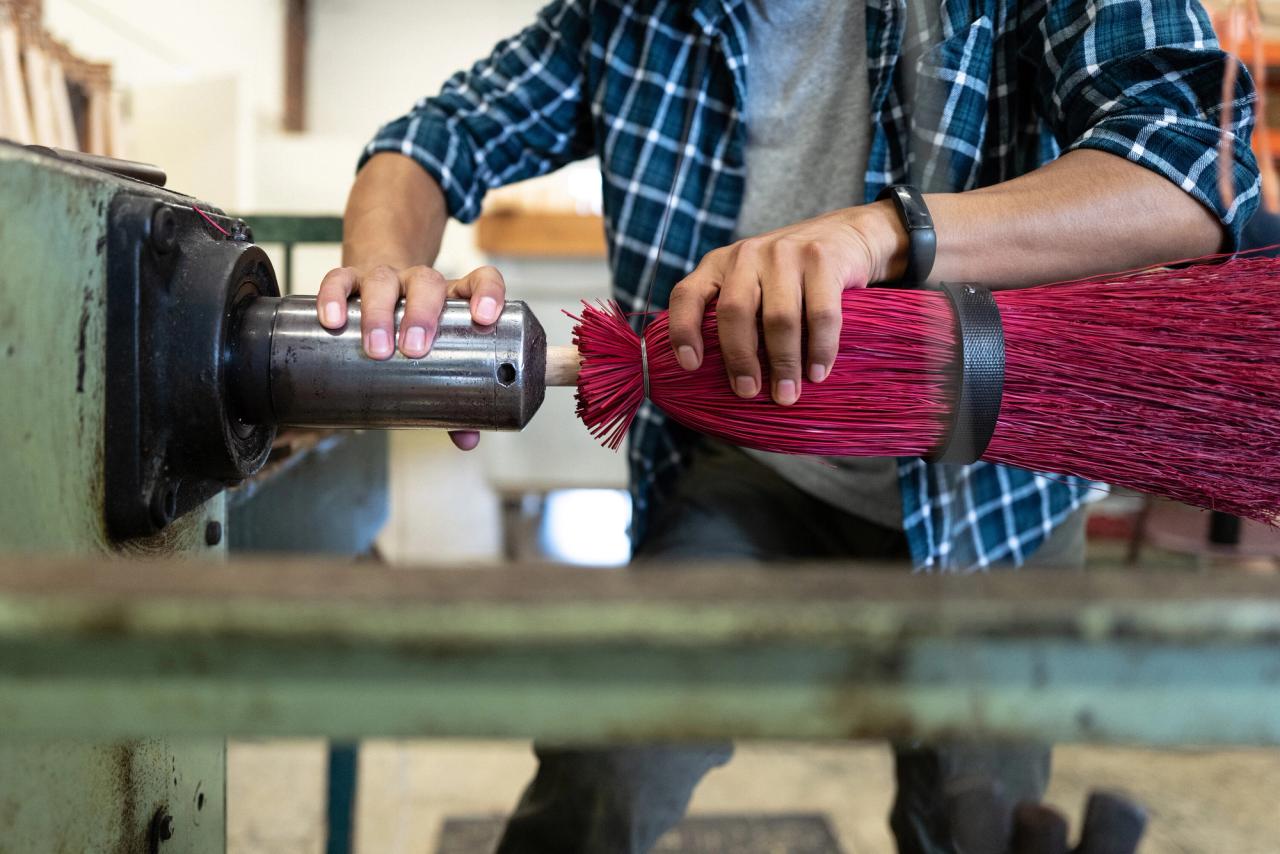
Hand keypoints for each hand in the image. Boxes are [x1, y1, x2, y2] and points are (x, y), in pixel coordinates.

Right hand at [315, 263, 507, 450]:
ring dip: (379, 313)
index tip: (484, 317)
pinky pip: (339, 279)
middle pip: (426, 282)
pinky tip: (332, 321)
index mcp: (453, 298)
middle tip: (414, 349)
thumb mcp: (438, 360)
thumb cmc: (415, 334)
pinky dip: (334, 297)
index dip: (487, 293)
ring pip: (383, 282)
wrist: (375, 293)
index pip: (481, 280)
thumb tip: (468, 439)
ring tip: (376, 348)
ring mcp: (386, 278)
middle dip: (421, 314)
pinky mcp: (350, 280)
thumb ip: (456, 399)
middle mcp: (420, 283)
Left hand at [667, 202, 905, 404]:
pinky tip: (817, 373)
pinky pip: (820, 315)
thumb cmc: (789, 277)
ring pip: (779, 318)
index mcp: (718, 264)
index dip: (683, 330)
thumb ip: (733, 314)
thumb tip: (719, 382)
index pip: (687, 294)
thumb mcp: (751, 283)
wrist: (846, 234)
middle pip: (734, 312)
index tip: (690, 366)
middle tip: (748, 392)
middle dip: (740, 358)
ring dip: (783, 363)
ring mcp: (785, 253)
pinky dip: (820, 349)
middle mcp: (747, 254)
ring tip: (787, 394)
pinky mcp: (822, 259)